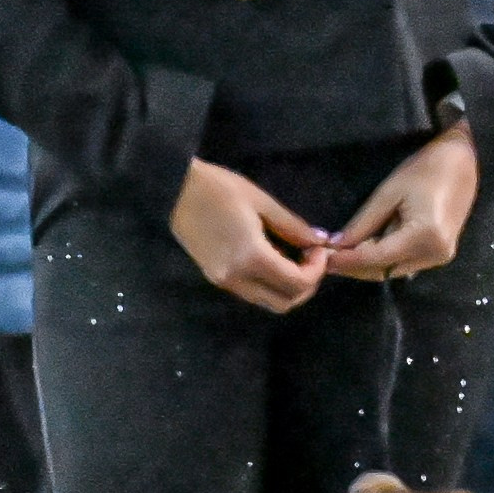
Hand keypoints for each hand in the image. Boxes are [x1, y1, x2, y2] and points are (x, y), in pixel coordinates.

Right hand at [170, 159, 331, 312]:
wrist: (174, 191)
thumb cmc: (218, 190)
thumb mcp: (261, 202)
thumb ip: (292, 226)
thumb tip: (319, 241)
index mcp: (250, 257)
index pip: (297, 283)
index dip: (317, 270)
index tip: (319, 248)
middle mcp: (237, 277)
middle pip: (284, 302)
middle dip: (306, 285)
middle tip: (310, 259)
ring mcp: (224, 280)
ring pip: (267, 301)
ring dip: (287, 287)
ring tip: (293, 259)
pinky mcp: (215, 277)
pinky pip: (252, 292)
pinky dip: (269, 283)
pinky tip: (272, 259)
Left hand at [327, 125, 478, 281]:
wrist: (464, 161)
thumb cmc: (425, 170)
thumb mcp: (388, 194)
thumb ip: (362, 224)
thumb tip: (336, 245)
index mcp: (424, 237)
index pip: (374, 259)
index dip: (345, 261)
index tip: (320, 258)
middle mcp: (434, 254)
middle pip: (382, 271)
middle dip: (353, 266)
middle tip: (325, 256)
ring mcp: (440, 257)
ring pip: (391, 271)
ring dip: (366, 264)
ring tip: (340, 251)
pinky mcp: (440, 254)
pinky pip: (403, 263)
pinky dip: (382, 259)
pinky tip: (364, 246)